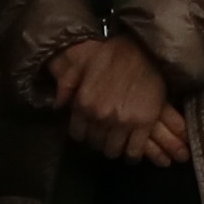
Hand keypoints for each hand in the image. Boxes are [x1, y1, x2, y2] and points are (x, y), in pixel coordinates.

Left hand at [52, 32, 186, 165]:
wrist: (146, 49)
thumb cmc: (114, 54)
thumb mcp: (83, 64)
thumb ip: (67, 84)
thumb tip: (58, 105)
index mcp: (84, 102)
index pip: (78, 134)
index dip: (84, 134)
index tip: (91, 131)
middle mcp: (100, 116)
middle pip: (96, 144)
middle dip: (100, 141)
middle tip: (107, 135)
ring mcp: (123, 122)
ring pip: (114, 150)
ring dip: (115, 148)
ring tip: (119, 143)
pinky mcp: (144, 124)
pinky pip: (134, 151)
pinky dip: (133, 155)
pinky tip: (132, 151)